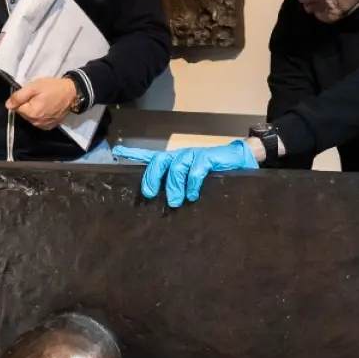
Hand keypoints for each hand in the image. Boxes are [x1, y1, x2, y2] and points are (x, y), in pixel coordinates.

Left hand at [6, 76, 78, 129]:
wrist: (72, 93)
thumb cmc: (53, 87)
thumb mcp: (33, 87)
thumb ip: (19, 96)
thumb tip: (8, 105)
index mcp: (31, 113)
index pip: (17, 108)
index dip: (22, 99)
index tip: (31, 93)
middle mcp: (36, 122)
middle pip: (24, 114)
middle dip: (28, 105)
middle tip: (38, 96)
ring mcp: (43, 126)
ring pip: (31, 118)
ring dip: (34, 110)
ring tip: (43, 101)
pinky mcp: (50, 126)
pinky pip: (38, 121)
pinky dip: (40, 115)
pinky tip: (47, 108)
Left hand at [113, 140, 258, 207]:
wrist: (240, 159)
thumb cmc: (214, 173)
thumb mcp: (192, 181)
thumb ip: (179, 187)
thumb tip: (166, 204)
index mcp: (174, 161)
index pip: (151, 156)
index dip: (134, 154)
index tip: (117, 153)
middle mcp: (180, 156)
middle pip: (159, 161)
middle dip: (152, 177)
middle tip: (151, 194)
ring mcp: (194, 155)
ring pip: (176, 167)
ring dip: (173, 186)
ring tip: (175, 202)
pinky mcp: (208, 158)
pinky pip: (196, 170)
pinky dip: (192, 184)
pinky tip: (192, 195)